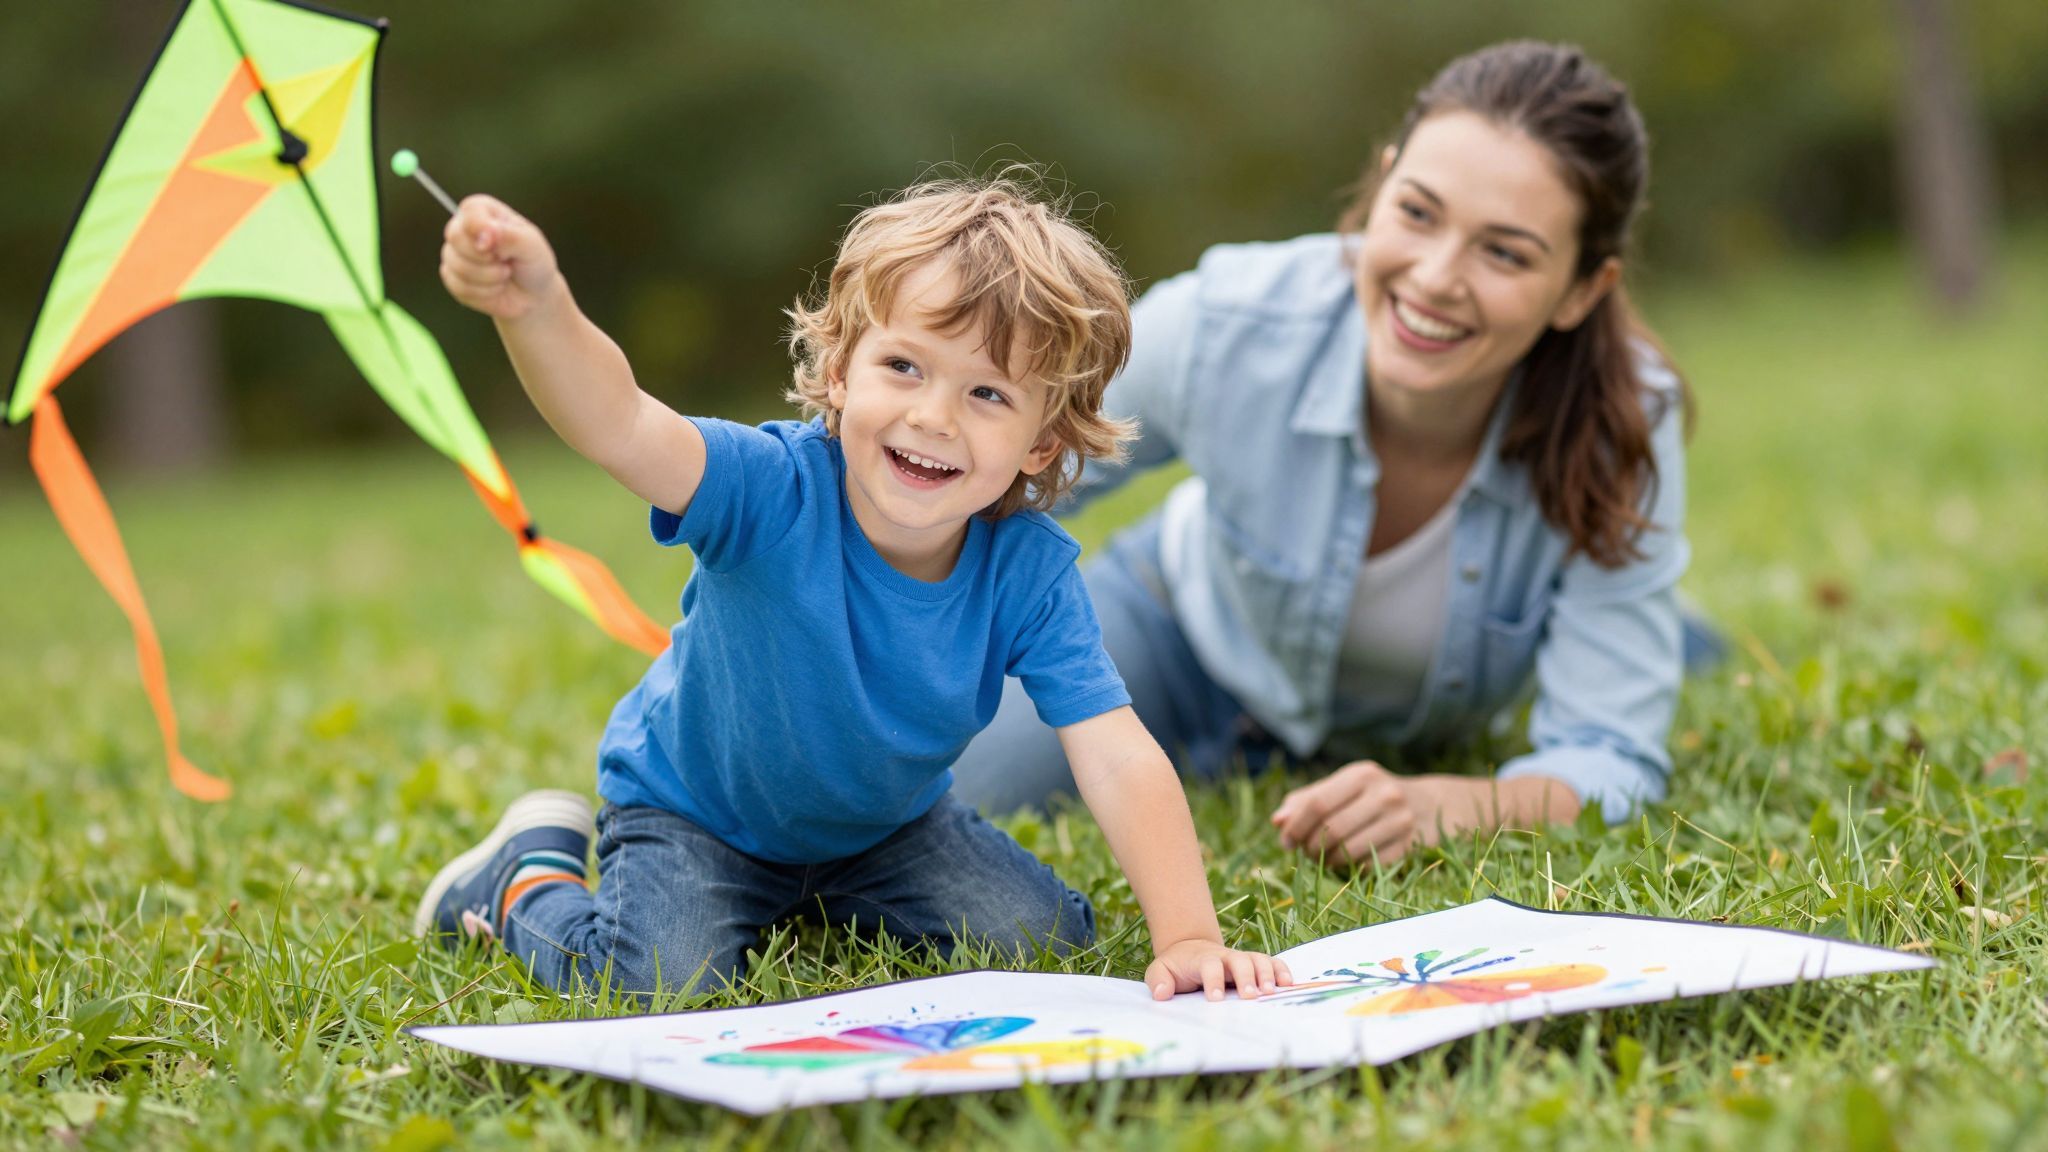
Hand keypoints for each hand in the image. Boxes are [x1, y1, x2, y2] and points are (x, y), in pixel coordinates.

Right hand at [439, 195, 562, 320]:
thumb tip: (485, 234)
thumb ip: (509, 236)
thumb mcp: (531, 246)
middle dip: (486, 259)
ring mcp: (454, 252)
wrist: (532, 295)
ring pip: (457, 265)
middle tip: (506, 263)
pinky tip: (495, 288)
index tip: (495, 245)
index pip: (469, 211)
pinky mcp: (451, 277)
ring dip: (489, 278)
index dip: (480, 229)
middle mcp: (464, 228)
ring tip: (504, 275)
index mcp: (483, 210)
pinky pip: (458, 286)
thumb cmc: (533, 263)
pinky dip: (483, 293)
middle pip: (456, 237)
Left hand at [1144, 938, 1293, 1001]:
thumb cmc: (1177, 966)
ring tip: (1271, 992)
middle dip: (1246, 977)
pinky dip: (1281, 970)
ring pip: (1258, 959)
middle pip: (1240, 961)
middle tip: (1251, 996)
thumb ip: (1158, 980)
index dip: (1213, 980)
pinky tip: (1288, 984)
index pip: (1209, 966)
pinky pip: (1272, 962)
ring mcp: (1242, 959)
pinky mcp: (1254, 964)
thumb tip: (1161, 994)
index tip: (1215, 999)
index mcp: (1203, 959)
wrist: (1190, 948)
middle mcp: (1226, 957)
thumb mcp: (1160, 970)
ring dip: (1267, 974)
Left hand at [1271, 760, 1438, 866]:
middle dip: (1310, 847)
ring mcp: (1401, 820)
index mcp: (1361, 774)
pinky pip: (1368, 864)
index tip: (1286, 841)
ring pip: (1349, 850)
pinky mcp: (1411, 845)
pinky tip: (1347, 862)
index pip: (1317, 803)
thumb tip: (1277, 821)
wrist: (1431, 805)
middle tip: (1305, 853)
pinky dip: (1350, 867)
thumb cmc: (1372, 796)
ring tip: (1323, 859)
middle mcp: (1384, 793)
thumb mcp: (1343, 787)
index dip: (1295, 826)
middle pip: (1332, 829)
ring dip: (1327, 861)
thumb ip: (1307, 800)